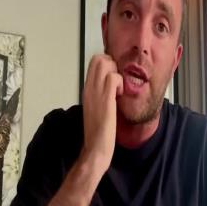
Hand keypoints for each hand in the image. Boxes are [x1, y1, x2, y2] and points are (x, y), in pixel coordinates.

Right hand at [81, 54, 122, 173]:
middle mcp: (89, 88)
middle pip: (98, 58)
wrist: (95, 147)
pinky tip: (119, 95)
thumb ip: (102, 96)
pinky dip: (120, 82)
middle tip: (117, 82)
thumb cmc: (98, 132)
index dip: (107, 65)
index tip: (115, 78)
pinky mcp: (105, 99)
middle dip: (112, 65)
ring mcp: (96, 92)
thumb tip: (112, 88)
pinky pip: (113, 77)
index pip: (94, 63)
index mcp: (87, 90)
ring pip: (105, 63)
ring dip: (116, 72)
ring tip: (118, 89)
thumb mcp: (97, 109)